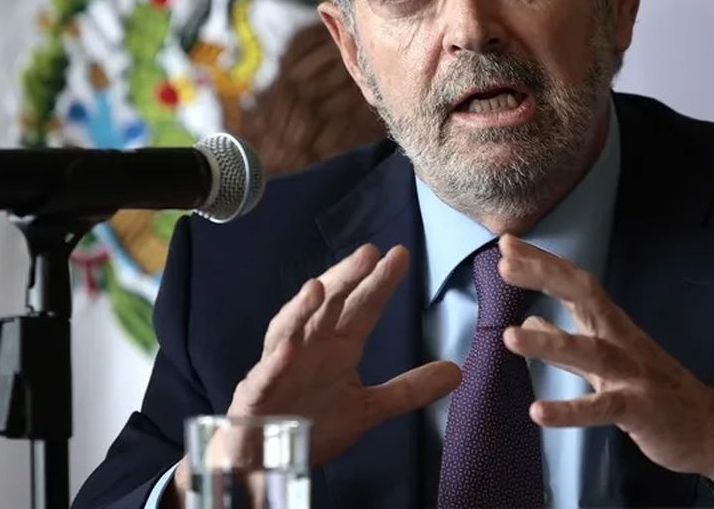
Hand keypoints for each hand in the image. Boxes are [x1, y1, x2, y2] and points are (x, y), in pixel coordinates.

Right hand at [229, 243, 458, 462]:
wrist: (266, 461)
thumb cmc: (311, 424)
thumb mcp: (368, 408)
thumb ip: (408, 389)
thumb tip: (456, 371)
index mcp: (335, 348)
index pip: (362, 309)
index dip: (379, 283)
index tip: (399, 255)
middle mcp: (308, 348)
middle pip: (328, 307)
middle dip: (345, 280)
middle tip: (368, 253)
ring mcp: (280, 368)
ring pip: (290, 331)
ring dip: (301, 310)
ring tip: (318, 288)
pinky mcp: (257, 396)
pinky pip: (266, 376)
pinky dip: (275, 362)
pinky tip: (288, 349)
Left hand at [497, 234, 713, 502]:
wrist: (711, 429)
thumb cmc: (656, 393)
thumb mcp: (607, 364)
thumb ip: (568, 344)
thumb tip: (533, 318)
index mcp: (612, 326)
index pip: (575, 284)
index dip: (543, 263)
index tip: (507, 244)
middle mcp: (621, 340)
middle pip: (584, 296)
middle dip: (546, 276)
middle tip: (505, 264)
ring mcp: (632, 372)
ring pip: (589, 350)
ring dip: (549, 342)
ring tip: (510, 336)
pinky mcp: (639, 408)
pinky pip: (602, 406)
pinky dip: (571, 410)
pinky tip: (538, 412)